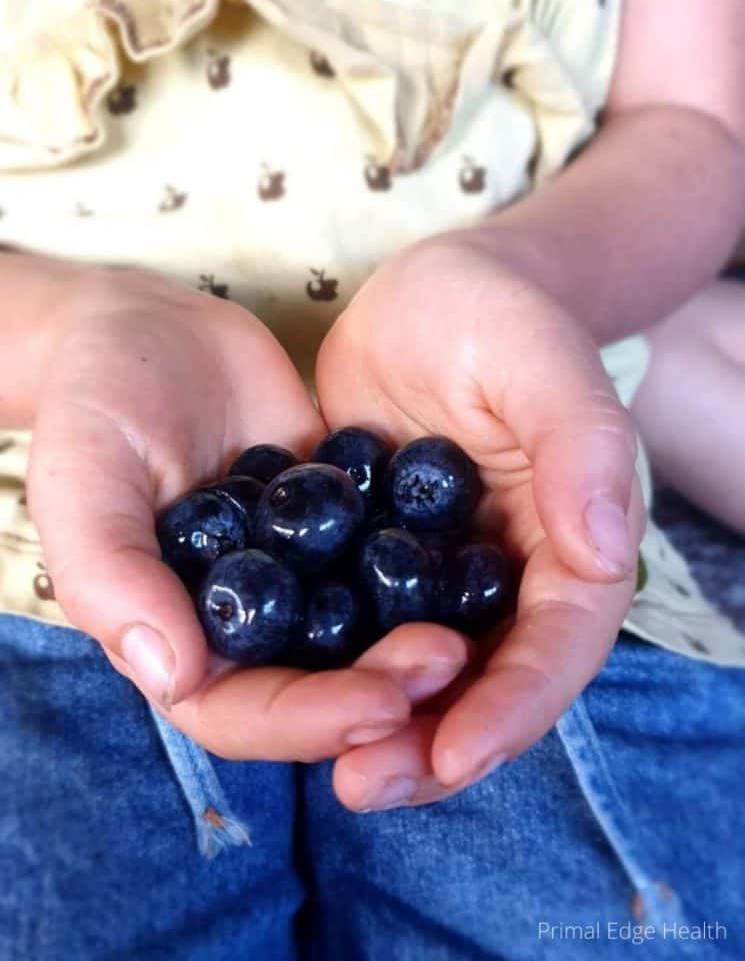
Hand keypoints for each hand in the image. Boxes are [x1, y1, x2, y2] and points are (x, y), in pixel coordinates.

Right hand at [26, 261, 429, 759]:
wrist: (153, 328)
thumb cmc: (97, 401)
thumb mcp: (85, 478)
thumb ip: (111, 575)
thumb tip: (174, 675)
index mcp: (177, 636)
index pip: (243, 712)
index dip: (309, 720)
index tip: (381, 705)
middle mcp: (248, 623)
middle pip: (319, 686)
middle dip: (384, 689)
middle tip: (449, 659)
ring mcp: (302, 574)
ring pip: (365, 635)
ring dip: (416, 643)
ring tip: (468, 632)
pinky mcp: (343, 526)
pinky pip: (389, 559)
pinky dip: (430, 572)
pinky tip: (476, 564)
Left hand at [316, 234, 645, 808]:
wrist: (427, 297)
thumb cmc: (498, 315)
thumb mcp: (540, 362)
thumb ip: (580, 446)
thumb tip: (609, 552)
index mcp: (570, 545)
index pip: (555, 645)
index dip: (513, 707)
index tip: (455, 755)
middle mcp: (507, 578)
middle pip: (485, 683)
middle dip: (434, 743)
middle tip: (365, 786)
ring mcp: (437, 577)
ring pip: (419, 674)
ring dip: (380, 729)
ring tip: (330, 773)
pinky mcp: (375, 562)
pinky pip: (356, 630)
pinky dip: (331, 672)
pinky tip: (282, 696)